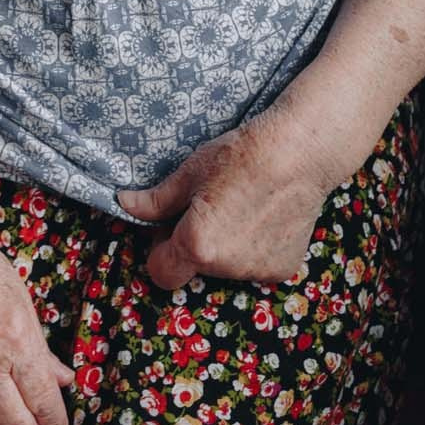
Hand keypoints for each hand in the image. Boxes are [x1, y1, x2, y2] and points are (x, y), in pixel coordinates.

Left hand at [117, 108, 336, 288]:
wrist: (299, 152)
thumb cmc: (241, 155)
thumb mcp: (191, 171)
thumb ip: (156, 199)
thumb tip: (125, 205)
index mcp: (196, 245)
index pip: (161, 272)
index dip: (159, 249)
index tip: (168, 227)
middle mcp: (225, 268)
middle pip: (195, 267)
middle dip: (193, 245)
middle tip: (207, 207)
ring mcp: (257, 272)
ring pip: (226, 267)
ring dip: (224, 247)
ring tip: (238, 206)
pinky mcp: (282, 269)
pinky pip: (255, 264)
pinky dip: (253, 248)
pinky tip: (262, 215)